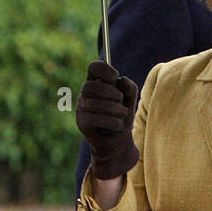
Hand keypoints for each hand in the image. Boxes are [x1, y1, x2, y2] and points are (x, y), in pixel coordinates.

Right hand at [75, 60, 139, 179]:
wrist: (118, 142)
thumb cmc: (122, 117)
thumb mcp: (130, 101)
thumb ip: (129, 88)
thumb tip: (121, 80)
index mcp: (97, 83)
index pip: (94, 67)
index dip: (105, 69)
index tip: (115, 77)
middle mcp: (85, 93)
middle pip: (91, 86)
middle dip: (110, 93)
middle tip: (120, 101)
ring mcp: (81, 108)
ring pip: (94, 103)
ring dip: (114, 109)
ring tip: (122, 114)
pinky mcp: (82, 123)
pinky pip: (94, 118)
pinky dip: (111, 121)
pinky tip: (117, 125)